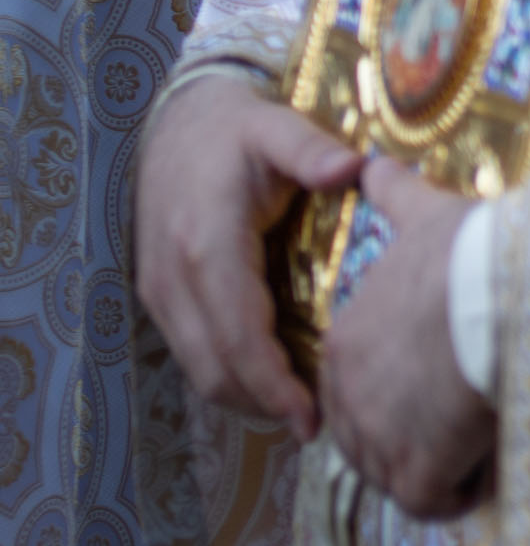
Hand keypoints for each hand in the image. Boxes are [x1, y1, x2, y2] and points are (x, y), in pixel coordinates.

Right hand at [135, 75, 365, 440]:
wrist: (177, 122)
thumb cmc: (236, 129)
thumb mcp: (277, 126)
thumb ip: (311, 150)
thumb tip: (353, 169)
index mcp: (207, 243)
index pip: (237, 336)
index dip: (272, 385)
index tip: (312, 415)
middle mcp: (175, 277)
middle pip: (215, 367)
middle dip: (264, 404)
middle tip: (319, 423)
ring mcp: (160, 290)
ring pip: (199, 368)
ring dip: (246, 396)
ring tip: (301, 409)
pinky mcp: (159, 294)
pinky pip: (192, 351)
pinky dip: (229, 373)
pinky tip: (272, 378)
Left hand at [323, 160, 493, 518]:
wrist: (506, 289)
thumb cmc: (473, 252)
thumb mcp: (428, 217)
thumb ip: (395, 199)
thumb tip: (371, 167)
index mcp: (347, 337)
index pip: (359, 385)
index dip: (406, 388)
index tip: (448, 378)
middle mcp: (348, 393)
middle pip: (373, 438)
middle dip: (418, 438)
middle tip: (467, 417)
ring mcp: (378, 437)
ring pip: (400, 474)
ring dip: (440, 466)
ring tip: (484, 438)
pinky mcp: (415, 472)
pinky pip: (431, 502)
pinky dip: (461, 492)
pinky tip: (491, 463)